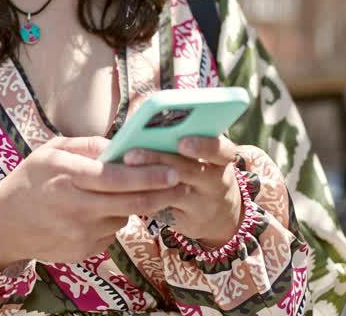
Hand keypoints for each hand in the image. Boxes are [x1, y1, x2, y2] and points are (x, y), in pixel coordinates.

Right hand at [0, 136, 183, 267]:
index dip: (147, 175)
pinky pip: (111, 232)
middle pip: (129, 203)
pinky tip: (101, 211)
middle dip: (161, 193)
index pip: (115, 177)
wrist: (4, 224)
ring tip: (132, 193)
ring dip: (135, 205)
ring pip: (123, 217)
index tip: (171, 170)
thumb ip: (88, 145)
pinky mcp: (82, 250)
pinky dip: (114, 219)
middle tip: (180, 184)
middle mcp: (74, 206)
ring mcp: (79, 232)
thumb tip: (122, 145)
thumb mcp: (52, 151)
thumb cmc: (30, 179)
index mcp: (66, 175)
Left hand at [122, 135, 243, 248]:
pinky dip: (144, 199)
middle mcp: (216, 183)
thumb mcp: (204, 155)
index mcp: (221, 160)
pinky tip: (124, 191)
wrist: (218, 213)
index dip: (204, 146)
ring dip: (147, 183)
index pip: (222, 151)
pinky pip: (163, 211)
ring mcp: (202, 205)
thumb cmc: (200, 170)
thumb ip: (181, 139)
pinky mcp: (186, 223)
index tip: (181, 142)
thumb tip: (143, 121)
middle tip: (131, 154)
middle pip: (190, 171)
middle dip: (159, 160)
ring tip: (123, 173)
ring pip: (174, 194)